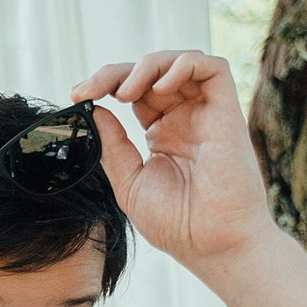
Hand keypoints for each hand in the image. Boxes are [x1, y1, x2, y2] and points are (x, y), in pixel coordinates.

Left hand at [71, 50, 278, 270]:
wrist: (211, 245)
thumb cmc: (175, 223)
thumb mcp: (129, 182)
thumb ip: (113, 146)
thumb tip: (94, 110)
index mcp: (161, 133)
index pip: (134, 92)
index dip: (105, 86)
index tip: (77, 96)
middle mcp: (184, 118)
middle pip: (151, 73)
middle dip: (115, 73)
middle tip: (88, 89)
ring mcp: (206, 114)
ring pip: (181, 62)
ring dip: (147, 66)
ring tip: (123, 93)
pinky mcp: (228, 113)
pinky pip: (214, 68)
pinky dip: (184, 64)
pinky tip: (159, 86)